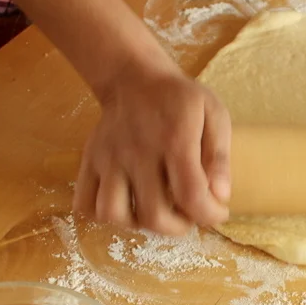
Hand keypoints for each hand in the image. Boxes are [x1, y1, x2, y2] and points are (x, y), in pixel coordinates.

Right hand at [73, 63, 230, 234]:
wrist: (134, 77)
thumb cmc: (180, 98)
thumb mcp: (214, 114)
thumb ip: (219, 155)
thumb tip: (221, 195)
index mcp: (175, 141)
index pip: (191, 196)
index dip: (208, 215)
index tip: (218, 213)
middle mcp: (138, 153)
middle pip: (153, 215)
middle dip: (179, 227)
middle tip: (189, 215)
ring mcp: (109, 159)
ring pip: (114, 214)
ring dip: (140, 225)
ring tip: (158, 211)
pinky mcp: (89, 161)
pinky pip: (85, 204)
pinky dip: (105, 216)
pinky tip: (128, 205)